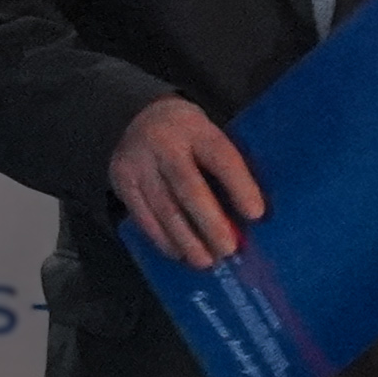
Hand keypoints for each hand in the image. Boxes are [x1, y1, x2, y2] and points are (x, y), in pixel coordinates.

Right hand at [106, 93, 268, 264]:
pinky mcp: (122, 181)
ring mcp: (138, 162)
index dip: (239, 186)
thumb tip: (248, 215)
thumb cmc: (188, 135)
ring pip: (164, 208)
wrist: (138, 116)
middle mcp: (163, 143)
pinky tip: (179, 252)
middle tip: (228, 249)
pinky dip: (163, 238)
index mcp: (195, 128)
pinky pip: (143, 216)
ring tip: (206, 261)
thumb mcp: (208, 134)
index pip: (220, 157)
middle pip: (188, 187)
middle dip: (210, 222)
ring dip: (187, 239)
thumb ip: (225, 166)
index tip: (256, 214)